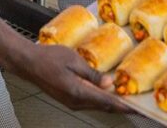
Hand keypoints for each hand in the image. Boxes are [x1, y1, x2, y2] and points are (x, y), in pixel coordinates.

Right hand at [17, 42, 131, 112]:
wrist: (29, 63)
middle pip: (104, 106)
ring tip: (124, 95)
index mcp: (78, 93)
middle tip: (136, 101)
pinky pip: (89, 100)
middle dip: (120, 105)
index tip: (137, 107)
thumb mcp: (74, 60)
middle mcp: (76, 102)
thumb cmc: (49, 58)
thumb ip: (92, 74)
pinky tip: (106, 90)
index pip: (107, 102)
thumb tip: (109, 83)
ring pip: (97, 104)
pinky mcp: (69, 98)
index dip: (124, 105)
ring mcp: (71, 102)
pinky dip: (100, 97)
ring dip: (111, 101)